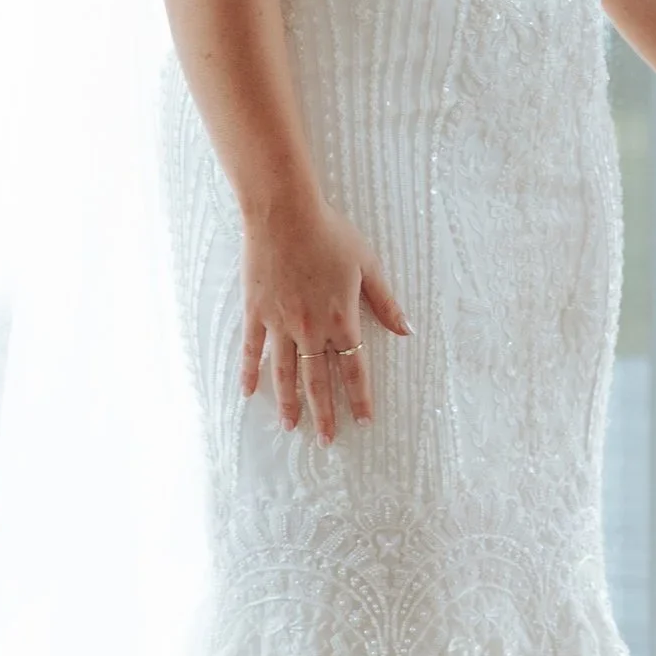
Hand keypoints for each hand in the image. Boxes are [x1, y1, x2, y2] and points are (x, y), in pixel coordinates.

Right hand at [240, 197, 411, 439]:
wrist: (284, 215)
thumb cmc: (330, 234)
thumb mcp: (368, 264)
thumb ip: (385, 302)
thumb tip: (406, 330)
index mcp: (342, 319)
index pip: (354, 369)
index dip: (359, 397)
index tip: (363, 420)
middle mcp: (311, 329)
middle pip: (319, 381)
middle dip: (324, 414)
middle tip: (327, 441)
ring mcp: (281, 323)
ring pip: (286, 374)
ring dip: (290, 403)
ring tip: (291, 428)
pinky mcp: (256, 313)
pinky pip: (252, 350)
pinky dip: (250, 374)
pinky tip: (248, 394)